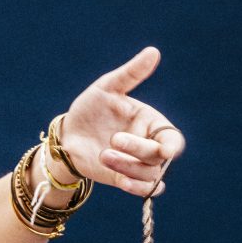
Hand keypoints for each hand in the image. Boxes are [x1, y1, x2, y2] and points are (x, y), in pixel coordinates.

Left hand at [58, 47, 185, 196]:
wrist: (69, 134)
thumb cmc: (90, 108)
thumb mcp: (107, 87)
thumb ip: (131, 73)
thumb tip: (153, 51)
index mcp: (151, 123)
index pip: (172, 138)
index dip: (171, 146)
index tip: (164, 150)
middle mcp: (149, 145)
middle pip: (159, 157)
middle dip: (137, 150)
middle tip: (113, 139)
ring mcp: (139, 165)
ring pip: (150, 175)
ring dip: (129, 167)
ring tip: (104, 155)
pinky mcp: (127, 179)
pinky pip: (144, 190)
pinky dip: (136, 188)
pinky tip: (121, 181)